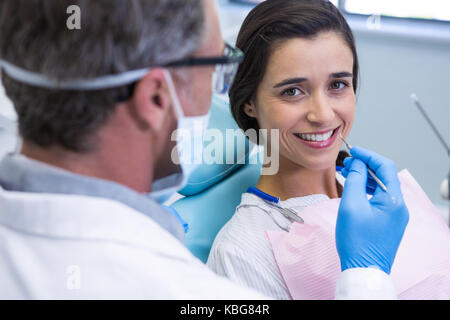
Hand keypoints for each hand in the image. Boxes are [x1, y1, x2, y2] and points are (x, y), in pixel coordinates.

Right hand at [336, 146, 408, 274]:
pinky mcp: (389, 222)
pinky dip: (366, 190)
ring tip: (347, 174)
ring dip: (365, 178)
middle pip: (384, 176)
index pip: (385, 166)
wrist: (364, 270)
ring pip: (381, 187)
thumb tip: (356, 163)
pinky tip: (354, 189)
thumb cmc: (357, 242)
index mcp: (393, 200)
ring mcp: (395, 215)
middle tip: (346, 163)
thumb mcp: (351, 205)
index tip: (353, 151)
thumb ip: (353, 180)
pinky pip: (379, 199)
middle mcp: (398, 206)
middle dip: (365, 166)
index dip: (368, 155)